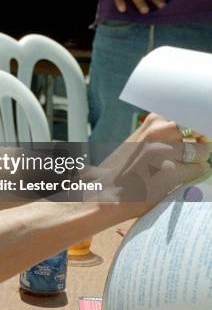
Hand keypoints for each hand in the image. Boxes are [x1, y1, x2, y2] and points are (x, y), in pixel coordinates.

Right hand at [86, 114, 208, 216]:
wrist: (107, 193)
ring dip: (196, 161)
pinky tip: (177, 180)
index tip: (196, 137)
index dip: (195, 130)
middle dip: (199, 144)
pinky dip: (194, 175)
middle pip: (198, 131)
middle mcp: (158, 132)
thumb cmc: (125, 170)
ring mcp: (164, 151)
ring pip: (202, 151)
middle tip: (189, 156)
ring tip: (180, 170)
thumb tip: (199, 137)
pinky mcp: (170, 172)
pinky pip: (199, 170)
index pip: (189, 116)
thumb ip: (165, 135)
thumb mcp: (141, 142)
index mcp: (152, 122)